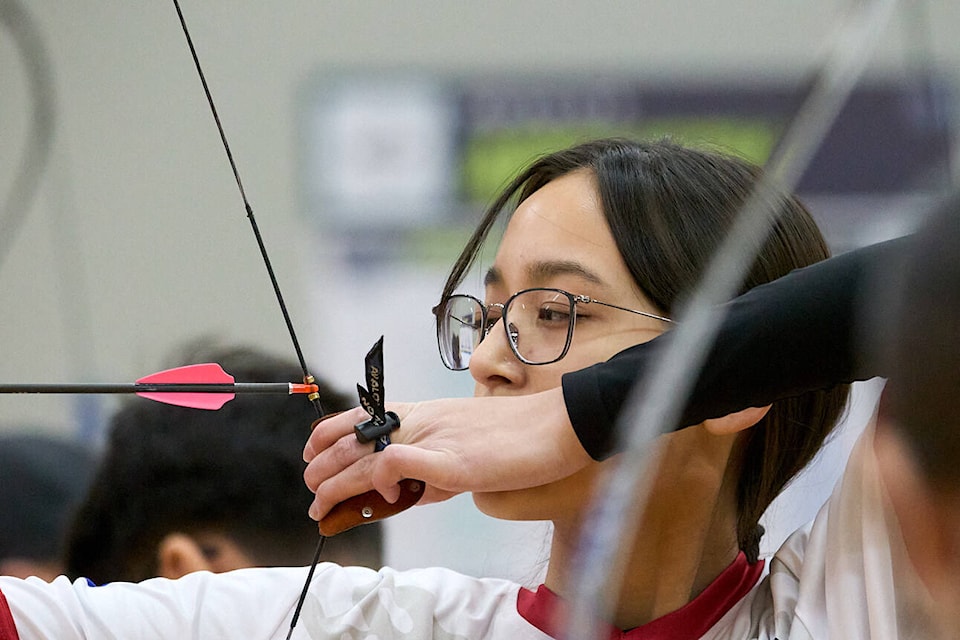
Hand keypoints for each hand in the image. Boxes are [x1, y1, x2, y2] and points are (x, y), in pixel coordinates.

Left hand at [302, 387, 591, 521]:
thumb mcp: (463, 444)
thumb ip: (432, 464)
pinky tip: (378, 494)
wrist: (554, 426)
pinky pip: (401, 462)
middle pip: (355, 440)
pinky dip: (381, 477)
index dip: (329, 435)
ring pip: (366, 456)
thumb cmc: (515, 436)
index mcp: (424, 413)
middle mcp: (422, 421)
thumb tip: (408, 489)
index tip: (313, 453)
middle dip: (324, 468)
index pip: (361, 417)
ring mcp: (434, 440)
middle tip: (312, 491)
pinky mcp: (451, 461)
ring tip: (322, 502)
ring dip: (337, 482)